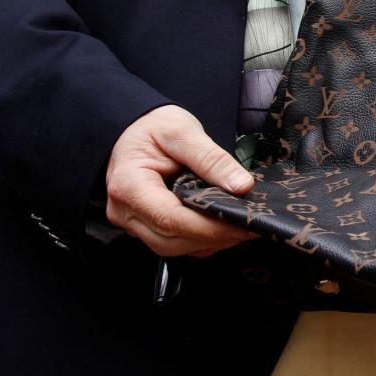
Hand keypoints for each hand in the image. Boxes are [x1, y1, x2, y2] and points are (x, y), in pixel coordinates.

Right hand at [105, 105, 256, 256]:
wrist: (133, 129)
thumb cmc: (153, 127)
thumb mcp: (183, 131)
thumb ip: (212, 159)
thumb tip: (242, 186)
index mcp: (129, 185)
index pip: (171, 219)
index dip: (210, 228)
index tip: (244, 224)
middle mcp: (125, 210)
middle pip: (171, 240)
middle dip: (214, 237)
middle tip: (249, 225)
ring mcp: (133, 221)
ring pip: (172, 247)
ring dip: (208, 242)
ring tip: (239, 225)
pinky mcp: (145, 225)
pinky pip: (173, 242)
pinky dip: (199, 239)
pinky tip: (220, 226)